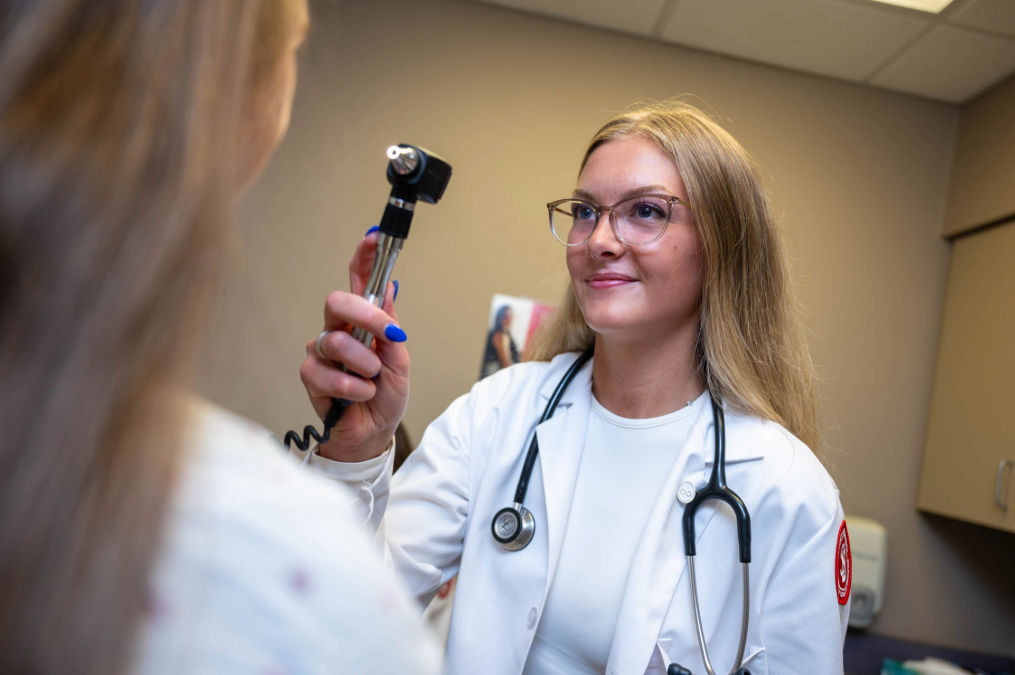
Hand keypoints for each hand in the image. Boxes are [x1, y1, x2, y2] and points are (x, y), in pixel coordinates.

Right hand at [299, 228, 408, 462]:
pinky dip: (351, 385)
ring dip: (364, 362)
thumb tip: (389, 289)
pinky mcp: (311, 376)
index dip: (363, 257)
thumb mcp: (400, 362)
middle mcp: (339, 330)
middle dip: (365, 315)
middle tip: (388, 333)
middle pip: (336, 301)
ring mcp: (323, 352)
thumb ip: (391, 328)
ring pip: (334, 340)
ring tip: (374, 379)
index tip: (374, 238)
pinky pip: (324, 371)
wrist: (374, 434)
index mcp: (363, 322)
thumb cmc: (385, 397)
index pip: (359, 281)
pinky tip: (359, 395)